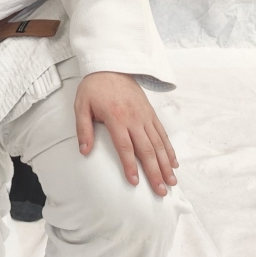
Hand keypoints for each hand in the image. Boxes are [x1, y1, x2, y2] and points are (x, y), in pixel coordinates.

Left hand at [73, 71, 177, 195]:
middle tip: (160, 191)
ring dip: (166, 164)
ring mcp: (145, 116)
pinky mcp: (151, 113)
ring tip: (171, 182)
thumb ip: (83, 129)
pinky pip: (163, 134)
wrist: (111, 65)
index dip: (130, 165)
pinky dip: (170, 149)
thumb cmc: (94, 87)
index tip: (135, 182)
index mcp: (116, 118)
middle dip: (155, 172)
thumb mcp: (81, 105)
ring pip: (159, 144)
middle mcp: (134, 118)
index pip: (125, 146)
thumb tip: (84, 151)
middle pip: (147, 149)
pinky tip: (174, 163)